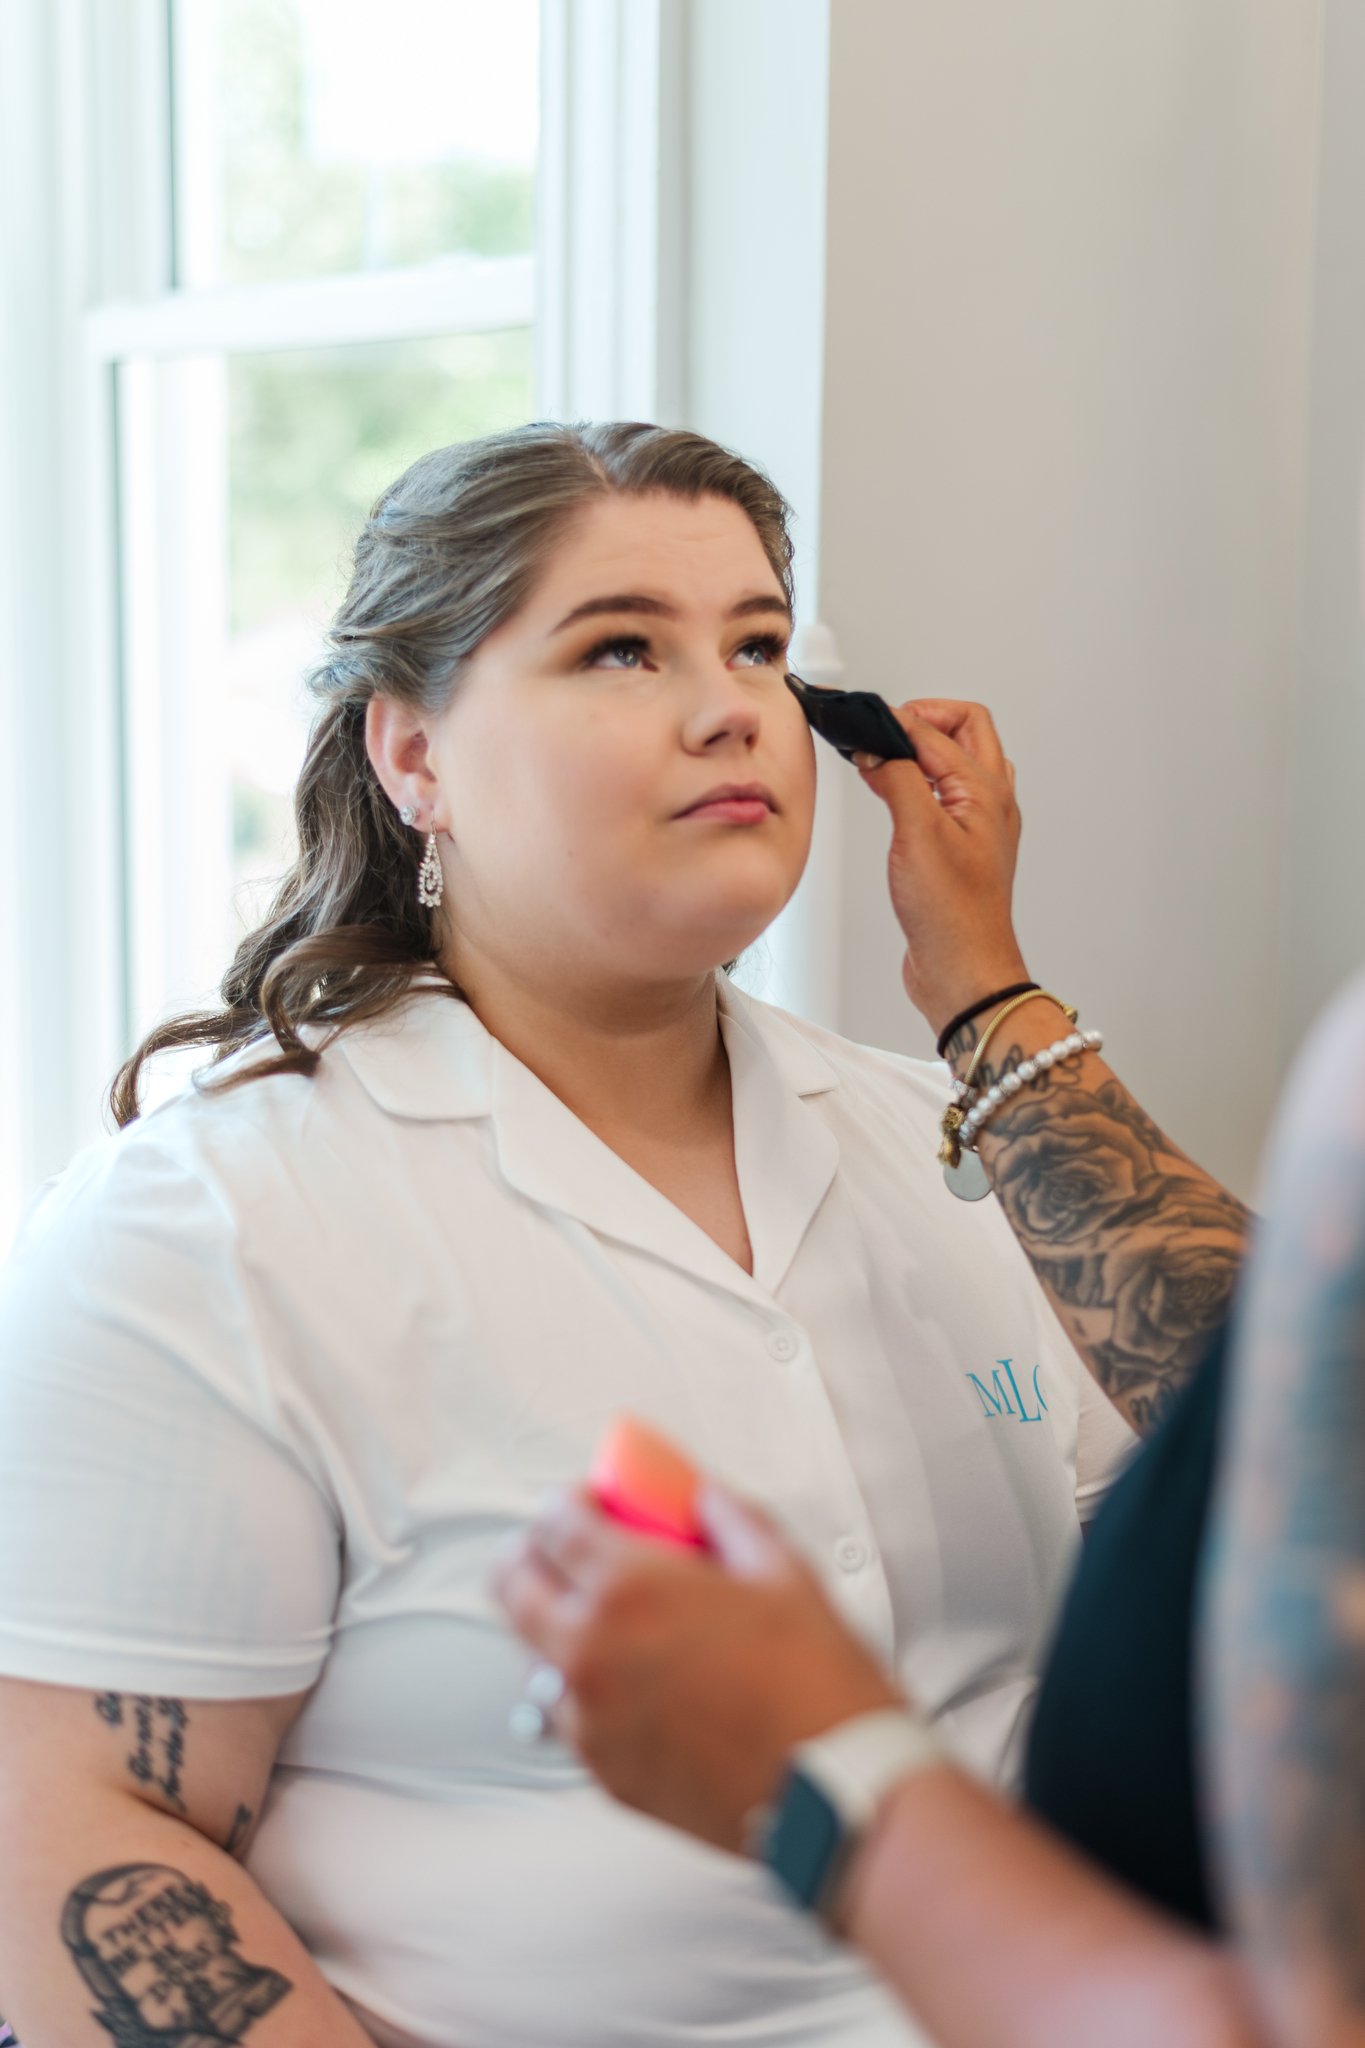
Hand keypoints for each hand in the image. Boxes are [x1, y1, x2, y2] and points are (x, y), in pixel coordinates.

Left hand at [492, 1487, 901, 1852]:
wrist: (833, 1789)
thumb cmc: (815, 1685)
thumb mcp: (782, 1571)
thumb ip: (729, 1518)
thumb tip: (703, 1499)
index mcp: (628, 1591)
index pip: (552, 1524)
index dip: (568, 1502)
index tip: (589, 1503)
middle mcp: (590, 1653)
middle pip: (512, 1584)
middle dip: (535, 1555)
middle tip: (573, 1551)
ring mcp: (589, 1719)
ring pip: (528, 1654)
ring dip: (553, 1625)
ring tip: (603, 1619)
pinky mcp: (602, 1771)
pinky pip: (564, 1716)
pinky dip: (581, 1689)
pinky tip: (629, 1680)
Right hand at [855, 699, 1027, 1036]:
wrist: (963, 971)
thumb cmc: (951, 913)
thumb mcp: (917, 832)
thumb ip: (898, 778)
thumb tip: (877, 748)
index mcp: (986, 791)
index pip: (938, 731)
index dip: (897, 720)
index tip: (860, 724)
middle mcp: (990, 803)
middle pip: (967, 732)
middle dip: (925, 720)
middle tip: (884, 730)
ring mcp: (979, 827)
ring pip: (961, 764)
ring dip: (926, 750)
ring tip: (886, 757)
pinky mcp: (961, 850)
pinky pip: (947, 797)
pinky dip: (922, 782)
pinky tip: (895, 796)